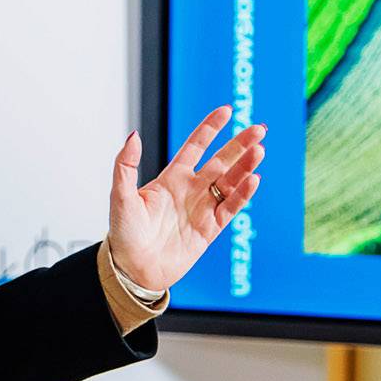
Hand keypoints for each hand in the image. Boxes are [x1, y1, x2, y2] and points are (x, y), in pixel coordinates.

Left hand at [105, 107, 265, 293]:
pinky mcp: (210, 230)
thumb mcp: (120, 196)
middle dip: (240, 145)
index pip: (196, 146)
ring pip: (230, 183)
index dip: (210, 128)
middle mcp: (191, 190)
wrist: (133, 269)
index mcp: (172, 178)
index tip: (226, 111)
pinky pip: (230, 208)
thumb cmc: (124, 234)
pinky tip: (253, 180)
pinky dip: (242, 194)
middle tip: (259, 129)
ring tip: (259, 150)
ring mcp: (202, 209)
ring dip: (245, 167)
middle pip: (221, 161)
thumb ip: (125, 165)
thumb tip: (133, 135)